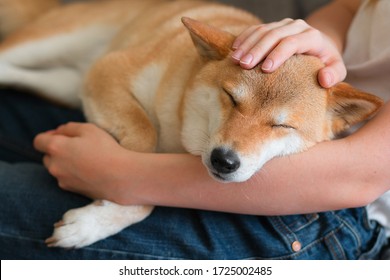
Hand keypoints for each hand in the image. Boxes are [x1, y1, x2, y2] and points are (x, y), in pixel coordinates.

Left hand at [33, 122, 129, 200]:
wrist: (121, 177)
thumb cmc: (106, 149)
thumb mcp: (89, 129)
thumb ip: (69, 128)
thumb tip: (59, 132)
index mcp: (56, 148)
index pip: (38, 141)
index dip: (48, 136)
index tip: (62, 135)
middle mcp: (54, 166)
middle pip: (47, 156)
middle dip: (57, 150)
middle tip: (78, 147)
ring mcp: (62, 180)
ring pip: (57, 168)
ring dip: (65, 163)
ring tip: (86, 159)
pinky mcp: (71, 190)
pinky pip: (66, 178)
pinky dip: (73, 174)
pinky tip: (90, 170)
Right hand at [231, 19, 345, 87]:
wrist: (321, 46)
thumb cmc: (326, 62)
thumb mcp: (337, 69)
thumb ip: (335, 75)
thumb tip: (323, 79)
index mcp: (312, 36)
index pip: (292, 42)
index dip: (278, 54)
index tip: (265, 69)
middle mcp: (297, 26)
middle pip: (274, 35)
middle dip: (257, 50)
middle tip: (244, 65)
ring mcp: (283, 25)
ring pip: (263, 30)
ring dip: (247, 45)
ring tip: (235, 59)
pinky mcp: (273, 26)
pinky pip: (256, 29)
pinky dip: (244, 38)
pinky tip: (234, 49)